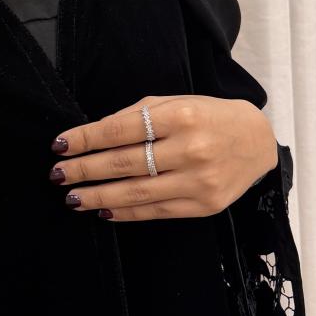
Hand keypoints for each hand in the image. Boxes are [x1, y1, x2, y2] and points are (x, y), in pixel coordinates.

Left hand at [49, 94, 278, 220]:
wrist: (258, 142)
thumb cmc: (208, 117)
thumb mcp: (174, 103)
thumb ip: (134, 116)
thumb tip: (91, 135)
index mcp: (180, 115)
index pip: (119, 130)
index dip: (85, 139)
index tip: (60, 145)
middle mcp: (190, 148)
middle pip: (124, 163)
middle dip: (85, 170)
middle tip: (57, 175)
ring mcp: (199, 180)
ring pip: (136, 192)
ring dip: (98, 196)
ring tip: (72, 197)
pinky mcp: (204, 205)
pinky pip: (155, 211)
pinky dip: (124, 212)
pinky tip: (102, 209)